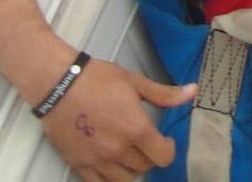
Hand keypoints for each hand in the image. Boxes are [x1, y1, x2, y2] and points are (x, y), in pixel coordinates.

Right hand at [38, 57, 194, 181]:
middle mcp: (117, 149)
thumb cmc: (98, 80)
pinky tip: (109, 165)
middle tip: (145, 143)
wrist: (59, 85)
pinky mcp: (78, 164)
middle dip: (149, 156)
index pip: (163, 156)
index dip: (169, 149)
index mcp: (135, 129)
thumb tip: (193, 92)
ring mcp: (96, 160)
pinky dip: (107, 178)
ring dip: (130, 169)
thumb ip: (165, 94)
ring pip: (123, 180)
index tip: (165, 140)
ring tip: (128, 153)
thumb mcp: (136, 83)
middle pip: (144, 167)